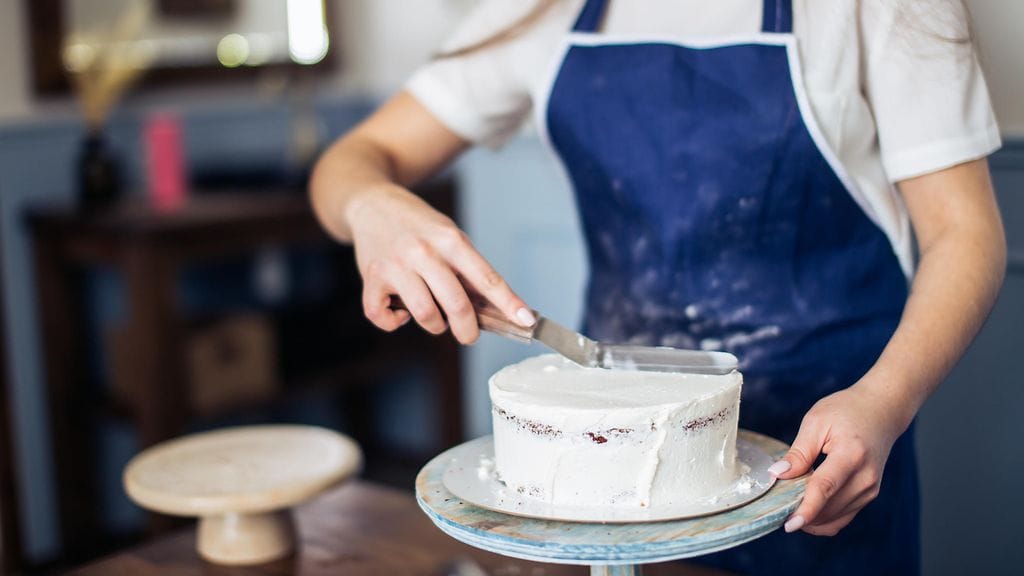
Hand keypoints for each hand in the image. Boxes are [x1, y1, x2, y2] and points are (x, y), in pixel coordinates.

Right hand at [346, 184, 533, 343]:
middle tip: (469, 335)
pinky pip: (382, 316)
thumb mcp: (449, 235)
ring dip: (435, 326)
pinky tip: (400, 312)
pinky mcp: (371, 278)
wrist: (372, 205)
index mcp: (451, 240)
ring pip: (425, 315)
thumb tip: (490, 309)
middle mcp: (424, 252)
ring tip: (435, 318)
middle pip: (457, 304)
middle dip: (468, 330)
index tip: (526, 321)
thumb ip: (466, 268)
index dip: (509, 303)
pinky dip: (393, 323)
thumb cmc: (418, 226)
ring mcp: (396, 266)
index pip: (487, 278)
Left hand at [769, 381, 911, 535]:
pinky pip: (843, 517)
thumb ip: (798, 452)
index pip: (825, 488)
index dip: (806, 509)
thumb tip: (777, 475)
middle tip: (779, 506)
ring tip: (792, 503)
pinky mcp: (869, 495)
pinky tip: (807, 509)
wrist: (881, 411)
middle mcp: (866, 476)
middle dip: (802, 514)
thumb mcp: (816, 422)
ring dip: (812, 518)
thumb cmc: (846, 410)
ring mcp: (870, 488)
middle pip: (829, 507)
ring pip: (835, 517)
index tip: (789, 525)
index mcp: (851, 454)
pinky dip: (823, 519)